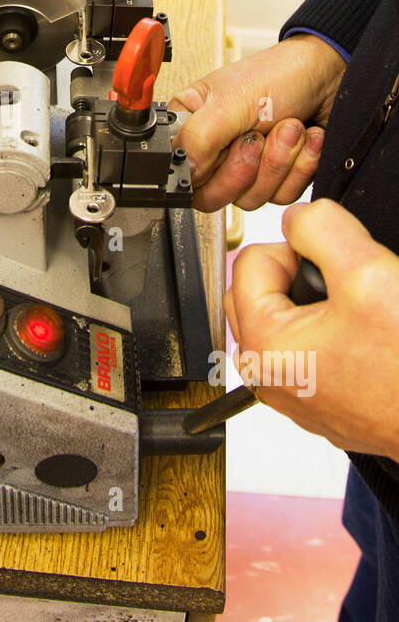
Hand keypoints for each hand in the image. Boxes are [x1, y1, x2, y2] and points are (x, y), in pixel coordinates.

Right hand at [168, 35, 345, 211]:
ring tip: (289, 126)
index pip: (182, 175)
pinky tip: (306, 139)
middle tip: (259, 135)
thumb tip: (183, 173)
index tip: (230, 148)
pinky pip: (282, 195)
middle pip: (215, 195)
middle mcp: (216, 151)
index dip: (207, 172)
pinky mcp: (278, 177)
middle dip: (247, 167)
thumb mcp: (231, 101)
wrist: (330, 72)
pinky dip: (300, 166)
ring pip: (252, 197)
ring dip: (279, 162)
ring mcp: (248, 166)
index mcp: (192, 128)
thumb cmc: (279, 73)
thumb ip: (198, 139)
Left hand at [225, 199, 398, 459]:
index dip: (300, 249)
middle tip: (351, 287)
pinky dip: (335, 335)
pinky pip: (312, 349)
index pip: (251, 260)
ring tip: (364, 316)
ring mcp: (295, 393)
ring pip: (289, 319)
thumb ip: (321, 228)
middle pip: (261, 291)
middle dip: (302, 275)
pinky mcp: (321, 402)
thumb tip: (298, 219)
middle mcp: (269, 376)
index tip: (337, 265)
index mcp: (264, 346)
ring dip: (321, 305)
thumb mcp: (367, 271)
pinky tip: (370, 341)